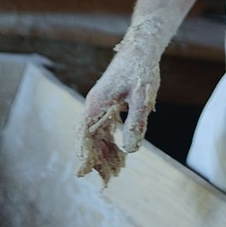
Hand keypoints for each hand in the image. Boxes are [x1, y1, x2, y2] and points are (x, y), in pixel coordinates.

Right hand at [76, 42, 160, 184]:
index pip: (84, 136)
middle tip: (109, 179)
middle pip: (90, 139)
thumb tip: (130, 150)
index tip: (84, 174)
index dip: (85, 155)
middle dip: (97, 159)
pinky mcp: (108, 104)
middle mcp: (93, 106)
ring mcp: (100, 105)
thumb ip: (136, 123)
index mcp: (96, 104)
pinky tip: (119, 153)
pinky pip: (105, 128)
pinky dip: (110, 142)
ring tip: (116, 170)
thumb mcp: (142, 98)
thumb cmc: (141, 69)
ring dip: (104, 152)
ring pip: (97, 135)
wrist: (142, 47)